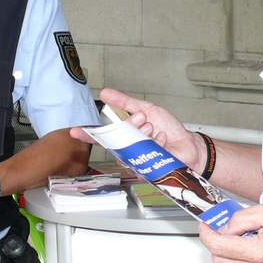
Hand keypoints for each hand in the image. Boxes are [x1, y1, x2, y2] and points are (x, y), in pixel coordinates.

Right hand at [70, 88, 206, 171]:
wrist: (188, 143)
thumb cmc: (168, 128)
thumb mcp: (146, 109)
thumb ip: (125, 103)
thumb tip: (105, 93)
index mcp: (125, 135)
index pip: (102, 136)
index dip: (88, 134)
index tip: (75, 131)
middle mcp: (128, 149)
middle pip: (117, 139)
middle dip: (130, 125)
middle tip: (142, 119)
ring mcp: (137, 160)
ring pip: (130, 147)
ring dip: (143, 134)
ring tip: (154, 129)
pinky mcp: (148, 169)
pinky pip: (145, 156)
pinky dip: (156, 142)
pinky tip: (163, 139)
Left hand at [197, 202, 262, 262]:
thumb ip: (241, 219)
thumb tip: (224, 228)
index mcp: (259, 253)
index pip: (218, 246)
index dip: (207, 234)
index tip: (206, 226)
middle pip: (219, 260)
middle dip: (217, 243)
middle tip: (225, 228)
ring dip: (228, 253)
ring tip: (244, 237)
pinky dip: (238, 261)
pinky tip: (250, 248)